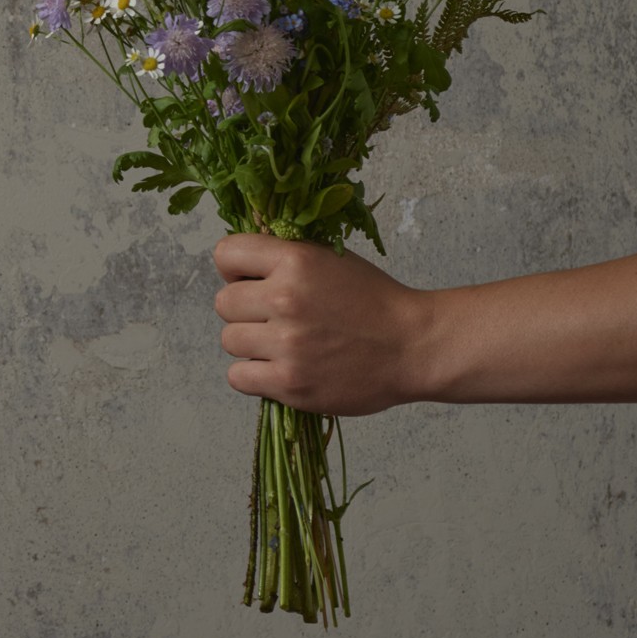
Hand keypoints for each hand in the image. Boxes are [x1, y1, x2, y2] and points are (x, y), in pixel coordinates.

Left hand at [213, 236, 427, 416]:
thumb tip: (241, 262)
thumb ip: (286, 257)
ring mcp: (287, 344)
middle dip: (244, 310)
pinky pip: (238, 378)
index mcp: (295, 261)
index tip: (252, 281)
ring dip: (250, 344)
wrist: (413, 346)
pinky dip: (253, 376)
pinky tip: (278, 368)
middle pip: (223, 303)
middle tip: (272, 318)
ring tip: (281, 345)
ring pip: (229, 341)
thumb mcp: (331, 259)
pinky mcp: (291, 383)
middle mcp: (285, 299)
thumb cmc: (374, 301)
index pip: (226, 254)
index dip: (235, 269)